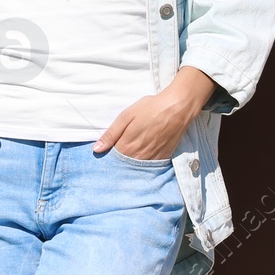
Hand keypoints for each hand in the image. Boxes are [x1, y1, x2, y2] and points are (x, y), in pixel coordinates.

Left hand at [92, 67, 214, 160]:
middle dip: (120, 159)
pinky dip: (146, 160)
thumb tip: (96, 150)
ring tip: (135, 147)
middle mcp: (139, 157)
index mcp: (126, 147)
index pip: (112, 158)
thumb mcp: (126, 116)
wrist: (177, 108)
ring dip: (133, 160)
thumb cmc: (150, 109)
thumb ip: (111, 135)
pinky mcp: (163, 157)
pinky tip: (146, 150)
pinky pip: (150, 164)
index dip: (108, 153)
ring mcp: (152, 159)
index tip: (107, 149)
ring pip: (137, 165)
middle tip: (123, 145)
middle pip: (124, 163)